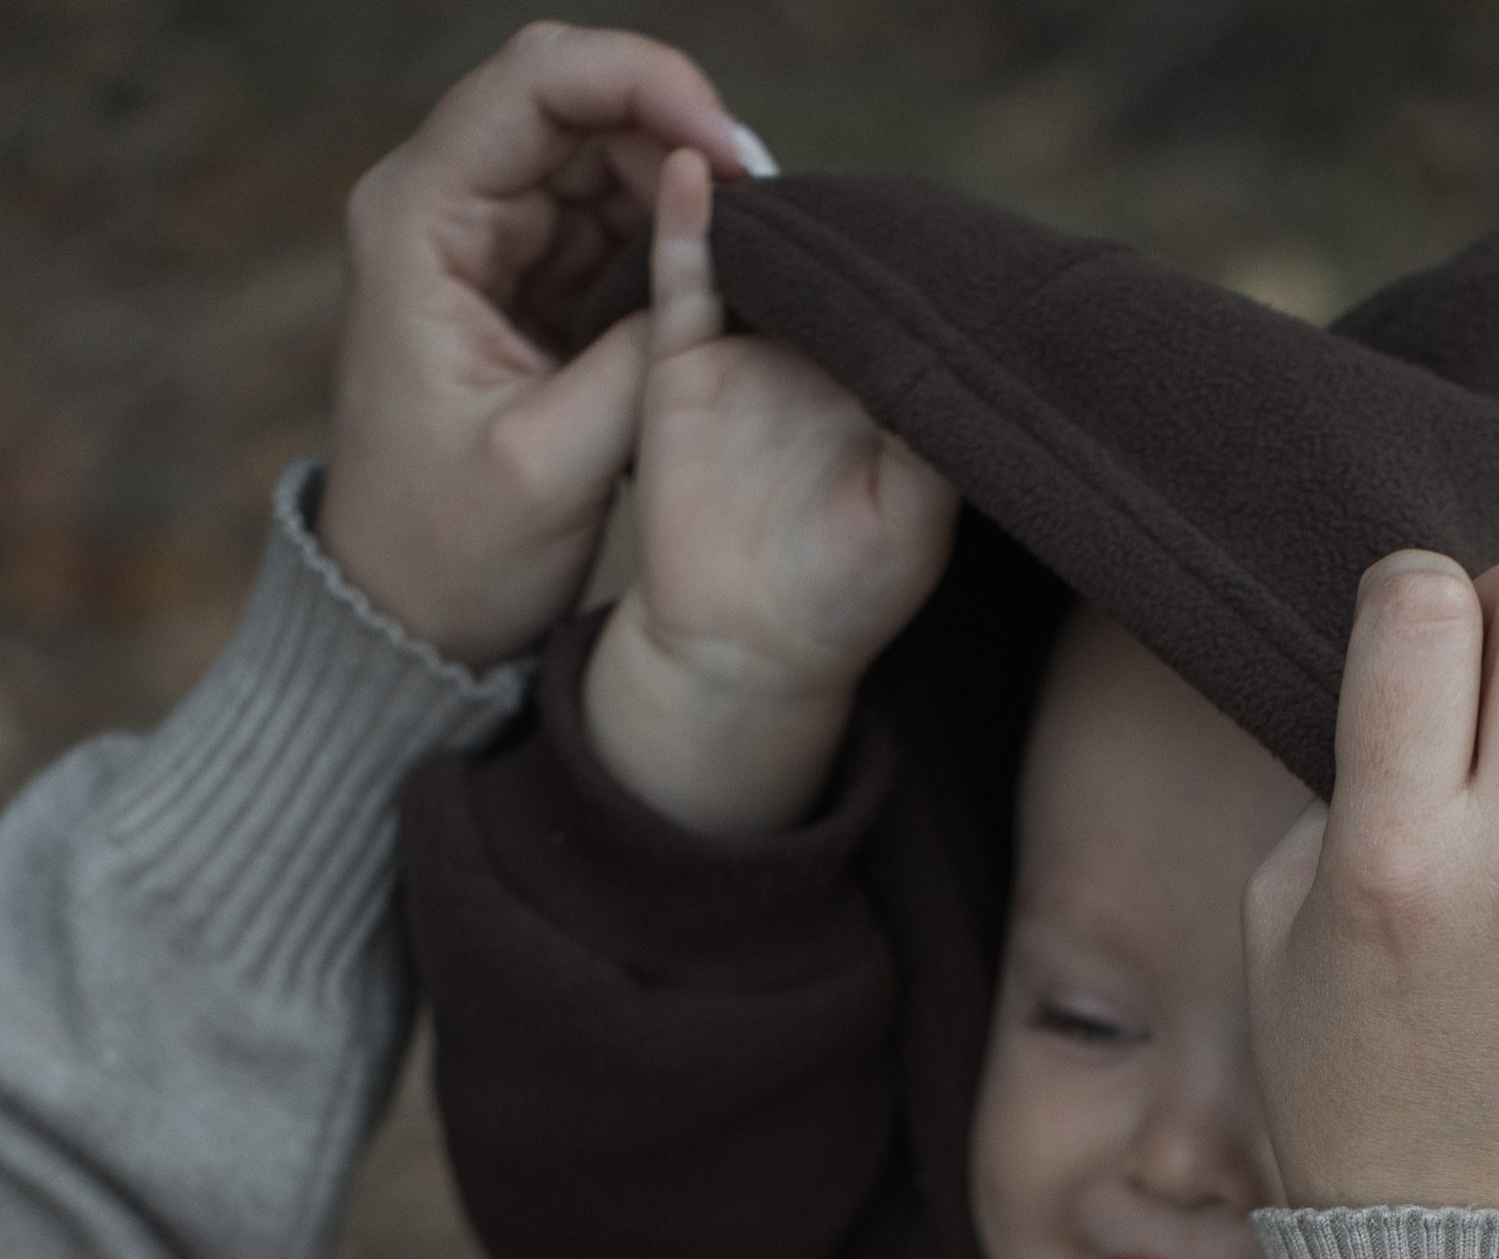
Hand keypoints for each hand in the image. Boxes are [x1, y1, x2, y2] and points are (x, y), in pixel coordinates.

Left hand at [316, 23, 765, 673]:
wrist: (411, 614)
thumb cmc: (457, 552)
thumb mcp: (553, 466)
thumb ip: (636, 359)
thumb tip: (717, 262)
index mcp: (420, 223)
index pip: (536, 83)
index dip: (644, 85)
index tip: (732, 154)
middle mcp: (443, 203)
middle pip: (574, 96)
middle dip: (675, 128)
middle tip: (765, 201)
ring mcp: (485, 235)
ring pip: (601, 148)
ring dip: (682, 181)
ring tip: (754, 247)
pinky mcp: (524, 275)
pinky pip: (610, 213)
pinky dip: (672, 229)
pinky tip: (722, 273)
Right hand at [581, 151, 960, 834]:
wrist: (742, 650)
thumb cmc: (846, 600)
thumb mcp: (917, 527)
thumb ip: (937, 441)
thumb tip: (957, 347)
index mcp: (884, 387)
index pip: (903, 299)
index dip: (920, 257)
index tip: (942, 219)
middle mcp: (818, 358)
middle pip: (833, 262)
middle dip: (848, 215)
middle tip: (869, 170)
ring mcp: (748, 353)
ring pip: (761, 255)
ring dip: (770, 206)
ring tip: (772, 145)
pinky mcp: (683, 362)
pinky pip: (683, 282)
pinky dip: (684, 226)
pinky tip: (690, 173)